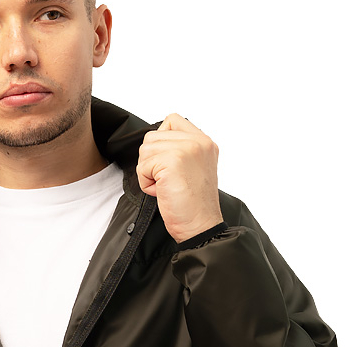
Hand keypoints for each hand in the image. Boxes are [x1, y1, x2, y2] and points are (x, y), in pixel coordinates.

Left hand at [136, 113, 224, 242]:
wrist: (200, 226)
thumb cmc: (193, 204)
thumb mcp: (193, 168)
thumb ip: (180, 149)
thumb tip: (153, 142)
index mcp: (205, 142)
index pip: (172, 120)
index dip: (161, 141)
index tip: (167, 164)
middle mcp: (198, 141)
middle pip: (152, 136)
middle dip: (152, 161)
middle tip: (167, 180)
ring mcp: (186, 149)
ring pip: (145, 150)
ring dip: (148, 172)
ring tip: (166, 186)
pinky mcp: (172, 161)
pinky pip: (142, 166)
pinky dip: (146, 183)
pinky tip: (162, 192)